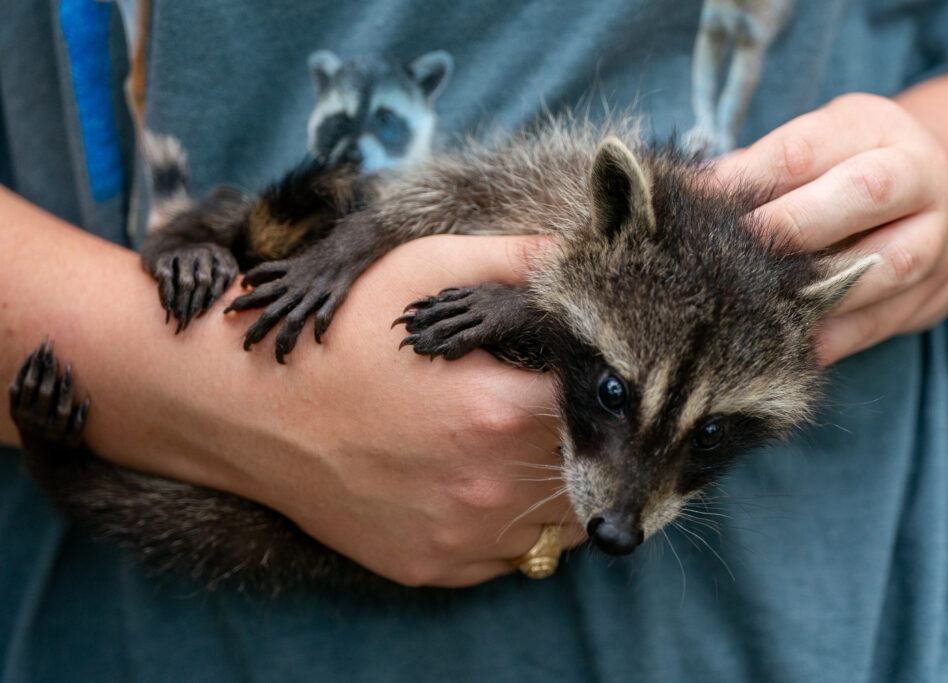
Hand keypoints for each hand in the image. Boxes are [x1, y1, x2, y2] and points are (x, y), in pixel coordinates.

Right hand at [1, 189, 581, 587]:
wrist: (250, 410)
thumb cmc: (339, 338)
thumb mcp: (423, 272)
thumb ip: (513, 261)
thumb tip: (578, 254)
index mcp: (500, 412)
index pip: (603, 412)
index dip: (603, 389)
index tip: (589, 373)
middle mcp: (489, 489)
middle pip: (588, 474)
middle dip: (590, 440)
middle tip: (566, 412)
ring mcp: (460, 538)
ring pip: (560, 527)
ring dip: (559, 487)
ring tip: (529, 449)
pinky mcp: (431, 567)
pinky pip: (510, 559)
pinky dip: (515, 528)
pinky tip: (489, 487)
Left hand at [714, 93, 947, 363]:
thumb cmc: (846, 171)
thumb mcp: (811, 148)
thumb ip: (755, 171)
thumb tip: (686, 195)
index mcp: (872, 129)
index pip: (805, 149)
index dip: (748, 179)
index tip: (699, 206)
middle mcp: (917, 176)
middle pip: (862, 193)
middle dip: (791, 226)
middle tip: (731, 255)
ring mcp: (936, 237)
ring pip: (886, 264)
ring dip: (819, 289)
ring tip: (759, 307)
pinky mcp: (932, 295)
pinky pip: (883, 321)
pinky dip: (835, 338)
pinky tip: (790, 349)